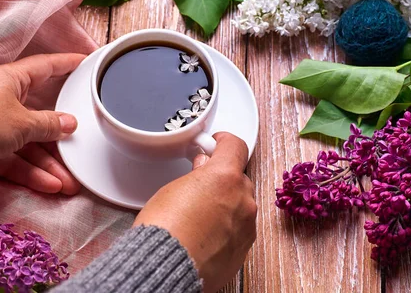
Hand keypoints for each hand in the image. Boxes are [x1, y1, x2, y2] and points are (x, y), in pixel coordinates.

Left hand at [0, 53, 84, 193]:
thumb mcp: (23, 122)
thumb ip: (49, 124)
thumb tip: (69, 123)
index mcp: (10, 80)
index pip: (45, 67)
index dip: (66, 64)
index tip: (84, 62)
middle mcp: (1, 99)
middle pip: (39, 116)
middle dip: (60, 137)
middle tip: (81, 146)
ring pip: (27, 144)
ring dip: (47, 163)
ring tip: (68, 183)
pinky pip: (12, 159)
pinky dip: (29, 171)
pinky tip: (49, 184)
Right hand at [133, 133, 256, 292]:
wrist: (165, 269)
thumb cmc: (164, 230)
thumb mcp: (173, 189)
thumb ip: (196, 174)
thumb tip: (203, 168)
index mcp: (225, 177)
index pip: (235, 146)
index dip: (223, 142)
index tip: (216, 144)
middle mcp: (243, 200)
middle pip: (239, 178)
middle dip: (222, 179)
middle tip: (200, 185)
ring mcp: (246, 226)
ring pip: (240, 205)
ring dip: (226, 204)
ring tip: (198, 215)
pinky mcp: (244, 249)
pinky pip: (239, 229)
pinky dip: (226, 228)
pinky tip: (204, 234)